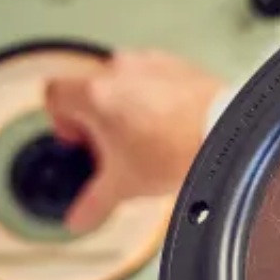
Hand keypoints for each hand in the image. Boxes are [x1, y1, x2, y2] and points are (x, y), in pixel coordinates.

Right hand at [43, 49, 227, 233]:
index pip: (53, 94)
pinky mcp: (177, 63)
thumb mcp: (124, 185)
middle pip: (88, 88)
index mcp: (95, 94)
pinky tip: (167, 122)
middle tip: (112, 145)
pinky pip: (152, 75)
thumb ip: (93, 202)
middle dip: (95, 116)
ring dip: (124, 103)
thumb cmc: (177, 150)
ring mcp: (149, 62)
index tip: (80, 140)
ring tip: (143, 135)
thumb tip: (78, 218)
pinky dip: (153, 94)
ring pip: (121, 79)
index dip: (61, 120)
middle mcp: (119, 70)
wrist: (225, 135)